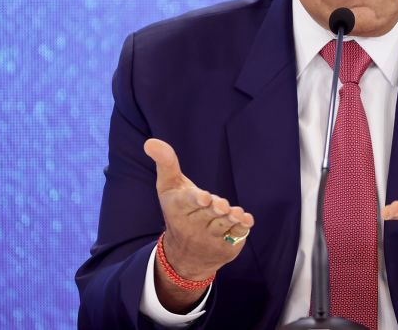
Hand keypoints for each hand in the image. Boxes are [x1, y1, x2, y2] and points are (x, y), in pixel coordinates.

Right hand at [144, 138, 253, 308]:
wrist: (184, 255)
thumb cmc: (178, 211)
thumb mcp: (169, 187)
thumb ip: (165, 163)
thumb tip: (151, 142)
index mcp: (178, 209)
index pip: (186, 203)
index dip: (195, 200)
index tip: (204, 197)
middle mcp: (192, 226)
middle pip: (207, 214)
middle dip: (215, 209)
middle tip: (221, 205)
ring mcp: (209, 239)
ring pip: (222, 226)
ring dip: (231, 219)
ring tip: (236, 213)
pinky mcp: (225, 247)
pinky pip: (236, 236)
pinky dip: (241, 228)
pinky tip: (246, 220)